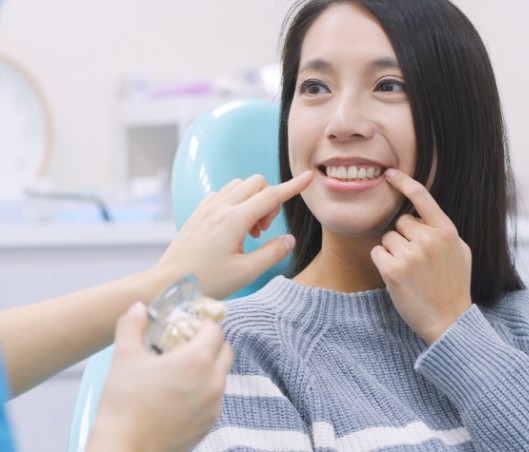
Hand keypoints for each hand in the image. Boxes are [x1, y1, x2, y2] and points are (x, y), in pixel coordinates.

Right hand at [88, 303, 231, 451]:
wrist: (124, 451)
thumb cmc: (124, 404)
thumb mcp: (124, 357)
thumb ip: (132, 326)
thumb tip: (137, 307)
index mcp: (198, 360)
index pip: (215, 330)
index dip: (202, 324)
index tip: (187, 326)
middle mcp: (213, 381)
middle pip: (225, 350)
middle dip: (211, 342)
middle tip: (186, 344)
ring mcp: (214, 405)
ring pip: (222, 375)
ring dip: (209, 366)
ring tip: (181, 369)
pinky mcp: (209, 424)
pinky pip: (215, 398)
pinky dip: (205, 389)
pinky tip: (181, 393)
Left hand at [154, 171, 313, 298]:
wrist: (167, 284)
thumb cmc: (206, 282)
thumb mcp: (246, 273)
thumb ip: (272, 253)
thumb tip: (289, 239)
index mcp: (233, 220)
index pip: (271, 196)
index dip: (293, 187)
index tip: (308, 178)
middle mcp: (219, 208)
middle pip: (256, 183)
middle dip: (269, 201)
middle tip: (262, 231)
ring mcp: (206, 208)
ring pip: (239, 186)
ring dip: (252, 201)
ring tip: (247, 231)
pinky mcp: (198, 213)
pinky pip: (223, 194)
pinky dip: (235, 202)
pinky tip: (232, 228)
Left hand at [370, 169, 471, 344]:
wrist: (448, 320)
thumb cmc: (453, 285)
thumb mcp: (459, 252)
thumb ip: (441, 230)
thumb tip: (421, 214)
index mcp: (446, 231)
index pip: (422, 197)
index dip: (404, 182)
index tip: (389, 173)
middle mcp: (429, 239)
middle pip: (399, 222)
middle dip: (402, 236)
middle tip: (414, 259)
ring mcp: (410, 254)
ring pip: (386, 238)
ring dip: (392, 251)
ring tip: (408, 270)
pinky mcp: (392, 269)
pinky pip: (377, 252)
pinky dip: (382, 262)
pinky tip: (396, 276)